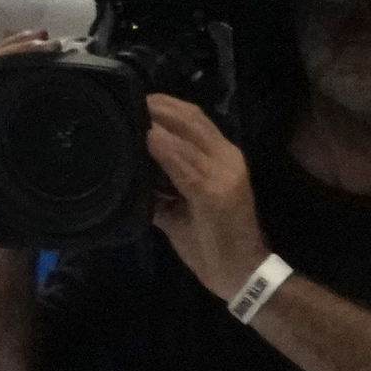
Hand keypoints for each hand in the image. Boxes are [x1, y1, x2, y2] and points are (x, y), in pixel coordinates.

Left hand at [145, 92, 266, 304]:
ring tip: (133, 110)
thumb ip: (161, 193)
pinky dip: (167, 151)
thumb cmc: (210, 245)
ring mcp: (223, 175)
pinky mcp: (214, 194)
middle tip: (130, 97)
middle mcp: (227, 159)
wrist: (239, 273)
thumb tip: (132, 182)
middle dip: (161, 106)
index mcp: (223, 160)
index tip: (139, 100)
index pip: (197, 122)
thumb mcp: (180, 212)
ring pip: (190, 136)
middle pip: (194, 119)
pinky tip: (148, 139)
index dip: (169, 108)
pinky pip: (187, 167)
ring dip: (159, 121)